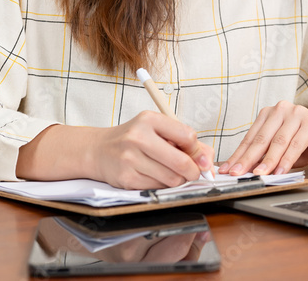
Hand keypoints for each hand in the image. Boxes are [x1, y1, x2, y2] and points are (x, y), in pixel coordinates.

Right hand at [89, 111, 215, 188]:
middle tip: (193, 173)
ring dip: (177, 180)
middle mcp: (138, 137)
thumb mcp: (157, 130)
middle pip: (181, 162)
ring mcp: (130, 158)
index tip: (198, 157)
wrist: (100, 150)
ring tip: (171, 173)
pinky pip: (157, 188)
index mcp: (149, 119)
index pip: (187, 136)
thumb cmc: (134, 139)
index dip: (197, 151)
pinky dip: (162, 186)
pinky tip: (155, 177)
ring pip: (171, 179)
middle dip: (193, 171)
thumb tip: (207, 161)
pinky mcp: (126, 178)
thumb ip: (184, 142)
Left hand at [217, 102, 307, 175]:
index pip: (250, 138)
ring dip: (267, 161)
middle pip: (261, 139)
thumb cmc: (306, 144)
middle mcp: (281, 110)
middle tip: (237, 173)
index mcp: (269, 114)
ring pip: (277, 141)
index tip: (227, 169)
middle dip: (247, 159)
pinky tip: (279, 171)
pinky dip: (286, 160)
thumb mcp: (281, 151)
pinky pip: (295, 144)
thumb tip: (244, 170)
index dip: (238, 155)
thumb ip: (264, 156)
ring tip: (258, 175)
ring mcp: (296, 114)